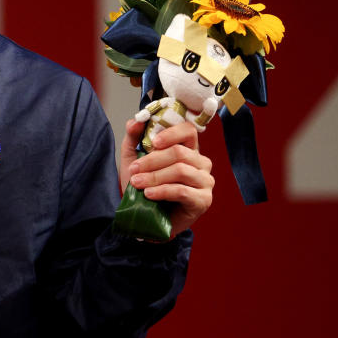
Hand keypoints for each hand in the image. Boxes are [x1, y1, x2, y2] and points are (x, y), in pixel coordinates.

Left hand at [120, 119, 214, 237]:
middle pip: (180, 152)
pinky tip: (149, 194)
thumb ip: (134, 137)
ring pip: (181, 170)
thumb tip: (136, 120)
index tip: (153, 142)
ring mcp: (205, 182)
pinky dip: (162, 191)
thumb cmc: (143, 185)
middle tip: (135, 170)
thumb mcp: (133, 158)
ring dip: (155, 176)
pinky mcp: (203, 200)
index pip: (189, 131)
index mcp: (188, 149)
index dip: (172, 133)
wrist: (145, 217)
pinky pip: (183, 191)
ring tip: (137, 183)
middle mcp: (201, 163)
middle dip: (153, 160)